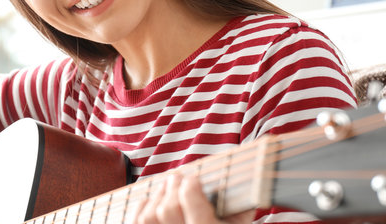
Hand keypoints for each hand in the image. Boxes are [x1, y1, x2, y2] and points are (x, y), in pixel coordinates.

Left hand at [131, 173, 253, 223]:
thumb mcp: (239, 219)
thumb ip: (241, 203)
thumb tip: (248, 168)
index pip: (193, 211)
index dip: (190, 187)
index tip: (193, 178)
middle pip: (168, 210)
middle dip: (172, 188)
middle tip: (179, 177)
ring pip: (150, 216)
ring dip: (158, 196)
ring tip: (169, 187)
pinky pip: (138, 222)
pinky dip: (143, 206)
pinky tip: (154, 199)